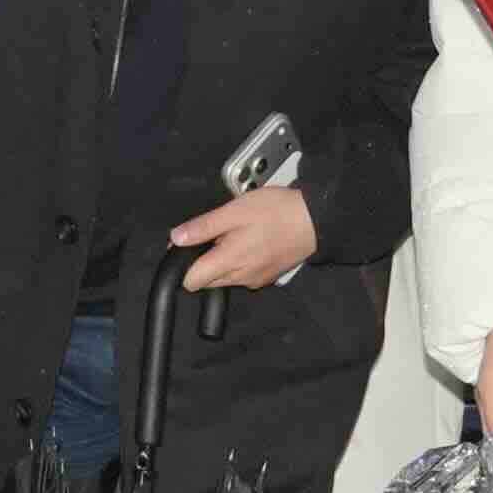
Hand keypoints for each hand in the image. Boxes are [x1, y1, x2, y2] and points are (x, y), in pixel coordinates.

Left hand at [167, 176, 317, 293]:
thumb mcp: (234, 211)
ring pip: (225, 278)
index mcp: (229, 262)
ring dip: (223, 261)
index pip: (191, 281)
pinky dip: (240, 262)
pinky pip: (243, 275)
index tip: (190, 244)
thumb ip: (203, 227)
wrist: (315, 219)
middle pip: (207, 281)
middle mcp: (241, 278)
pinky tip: (251, 242)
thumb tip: (176, 238)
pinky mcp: (268, 277)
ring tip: (237, 234)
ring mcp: (256, 280)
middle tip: (217, 233)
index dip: (184, 262)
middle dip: (204, 261)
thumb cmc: (277, 212)